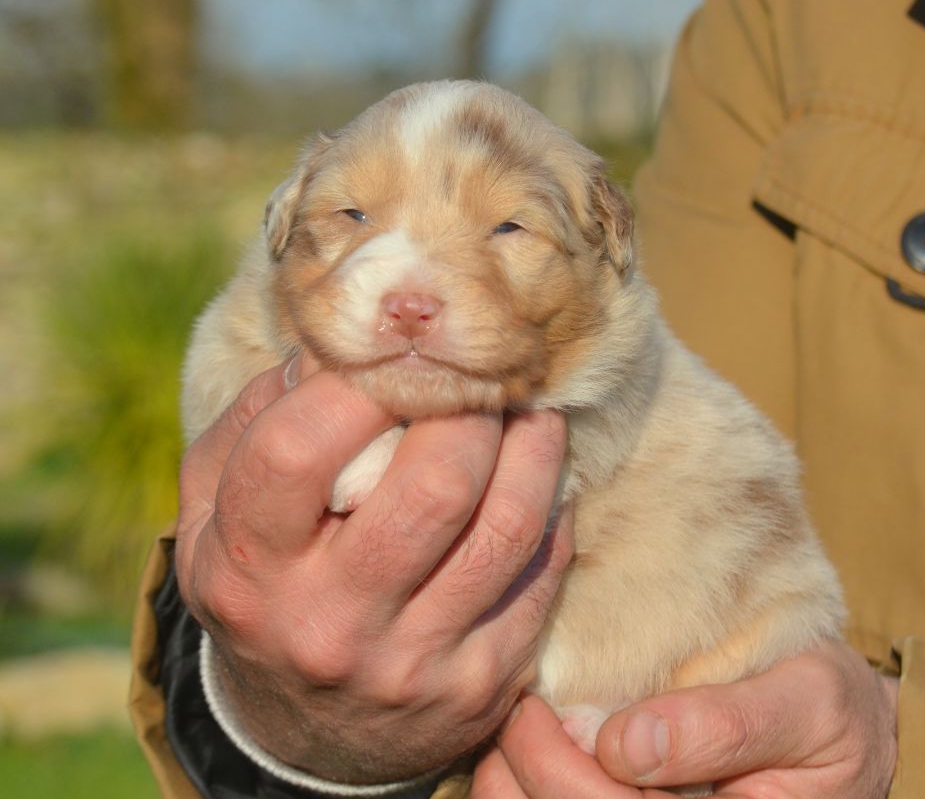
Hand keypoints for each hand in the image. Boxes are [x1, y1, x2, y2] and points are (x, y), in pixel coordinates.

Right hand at [175, 354, 571, 784]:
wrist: (303, 733)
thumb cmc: (263, 588)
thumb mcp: (214, 516)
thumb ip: (249, 424)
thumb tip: (327, 350)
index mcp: (249, 569)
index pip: (297, 451)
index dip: (356, 382)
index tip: (394, 350)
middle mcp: (331, 623)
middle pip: (433, 487)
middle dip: (468, 408)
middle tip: (477, 373)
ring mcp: (413, 662)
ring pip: (505, 528)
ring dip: (533, 447)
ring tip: (528, 408)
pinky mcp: (480, 684)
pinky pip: (541, 576)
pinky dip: (552, 510)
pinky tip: (541, 474)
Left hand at [474, 641, 897, 797]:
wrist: (847, 733)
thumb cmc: (830, 713)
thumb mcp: (809, 701)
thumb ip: (728, 726)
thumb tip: (625, 745)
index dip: (556, 768)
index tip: (534, 705)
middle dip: (523, 771)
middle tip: (517, 709)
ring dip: (514, 788)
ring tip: (517, 732)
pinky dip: (525, 792)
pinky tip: (527, 758)